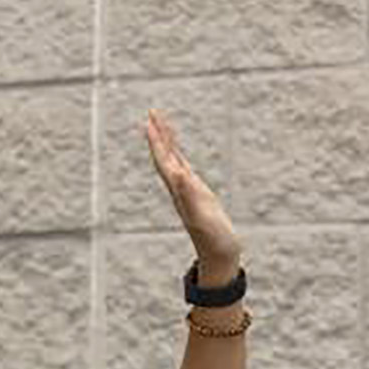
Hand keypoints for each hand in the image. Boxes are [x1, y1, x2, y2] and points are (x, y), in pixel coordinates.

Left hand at [144, 110, 239, 274]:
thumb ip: (189, 196)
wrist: (219, 257)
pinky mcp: (198, 194)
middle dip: (159, 134)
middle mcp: (180, 189)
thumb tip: (177, 174)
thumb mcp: (203, 216)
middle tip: (152, 111)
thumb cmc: (214, 240)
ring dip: (167, 142)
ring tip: (161, 122)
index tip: (149, 121)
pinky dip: (180, 155)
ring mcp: (188, 191)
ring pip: (174, 160)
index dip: (157, 141)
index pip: (164, 161)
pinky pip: (185, 168)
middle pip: (165, 156)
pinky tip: (177, 150)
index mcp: (179, 191)